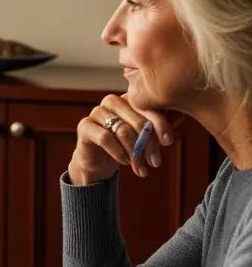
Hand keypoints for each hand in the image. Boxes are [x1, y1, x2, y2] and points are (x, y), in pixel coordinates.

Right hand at [67, 94, 181, 185]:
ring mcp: (97, 112)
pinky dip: (118, 152)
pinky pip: (105, 138)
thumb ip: (162, 124)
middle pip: (137, 120)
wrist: (99, 162)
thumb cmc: (126, 145)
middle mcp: (112, 101)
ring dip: (135, 152)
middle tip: (156, 162)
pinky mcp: (84, 126)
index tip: (168, 142)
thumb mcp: (147, 136)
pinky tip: (124, 162)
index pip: (149, 107)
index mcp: (129, 98)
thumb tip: (180, 113)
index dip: (160, 124)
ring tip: (141, 168)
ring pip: (123, 130)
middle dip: (149, 144)